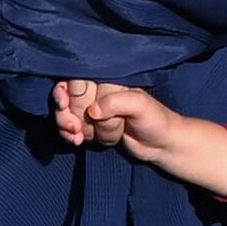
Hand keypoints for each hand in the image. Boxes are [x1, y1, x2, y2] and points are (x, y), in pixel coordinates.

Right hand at [52, 78, 226, 190]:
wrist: (161, 146)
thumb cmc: (155, 121)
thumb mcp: (141, 106)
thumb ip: (117, 102)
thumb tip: (93, 111)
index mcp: (109, 79)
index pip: (77, 80)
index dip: (66, 93)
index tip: (65, 106)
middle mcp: (97, 90)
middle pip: (67, 98)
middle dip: (68, 115)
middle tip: (76, 128)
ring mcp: (92, 108)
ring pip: (65, 114)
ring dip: (69, 127)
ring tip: (79, 137)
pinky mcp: (91, 125)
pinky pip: (69, 127)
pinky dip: (70, 135)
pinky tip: (77, 141)